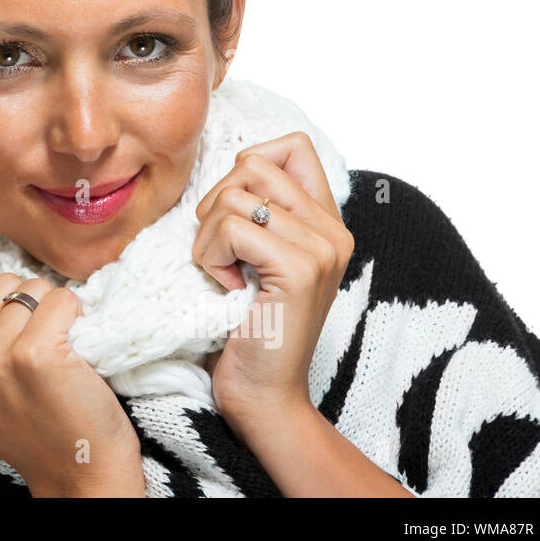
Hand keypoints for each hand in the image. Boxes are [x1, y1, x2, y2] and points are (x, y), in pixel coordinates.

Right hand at [0, 269, 144, 496]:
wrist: (75, 472)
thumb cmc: (32, 421)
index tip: (5, 329)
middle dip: (26, 304)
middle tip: (37, 347)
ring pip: (33, 287)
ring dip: (53, 312)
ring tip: (57, 353)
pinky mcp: (34, 355)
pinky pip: (62, 300)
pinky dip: (77, 317)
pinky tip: (74, 352)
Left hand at [191, 131, 354, 437]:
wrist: (262, 395)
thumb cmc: (245, 327)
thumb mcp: (253, 257)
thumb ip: (255, 212)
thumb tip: (227, 166)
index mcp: (326, 222)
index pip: (292, 145)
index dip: (247, 165)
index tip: (233, 215)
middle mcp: (333, 230)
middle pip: (252, 163)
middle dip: (214, 203)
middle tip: (220, 252)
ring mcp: (321, 248)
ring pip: (234, 195)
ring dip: (207, 236)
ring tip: (223, 274)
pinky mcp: (300, 269)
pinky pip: (231, 227)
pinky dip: (210, 256)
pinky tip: (228, 289)